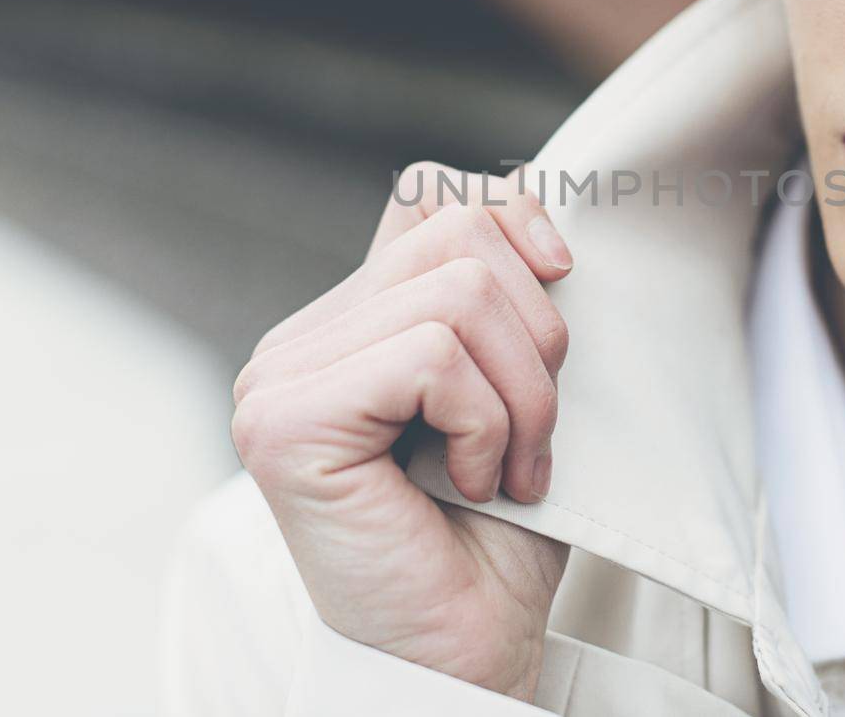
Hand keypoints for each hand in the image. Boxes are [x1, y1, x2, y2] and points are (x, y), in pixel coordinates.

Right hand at [231, 161, 573, 701]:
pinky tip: (474, 481)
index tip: (564, 281)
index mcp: (348, 321)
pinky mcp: (286, 421)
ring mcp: (280, 377)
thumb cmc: (495, 532)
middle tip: (537, 433)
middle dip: (538, 336)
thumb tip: (528, 194)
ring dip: (523, 394)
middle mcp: (298, 339)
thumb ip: (500, 294)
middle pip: (459, 234)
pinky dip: (487, 424)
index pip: (430, 194)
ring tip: (511, 465)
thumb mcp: (516, 385)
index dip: (515, 216)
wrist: (466, 650)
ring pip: (457, 294)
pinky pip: (432, 357)